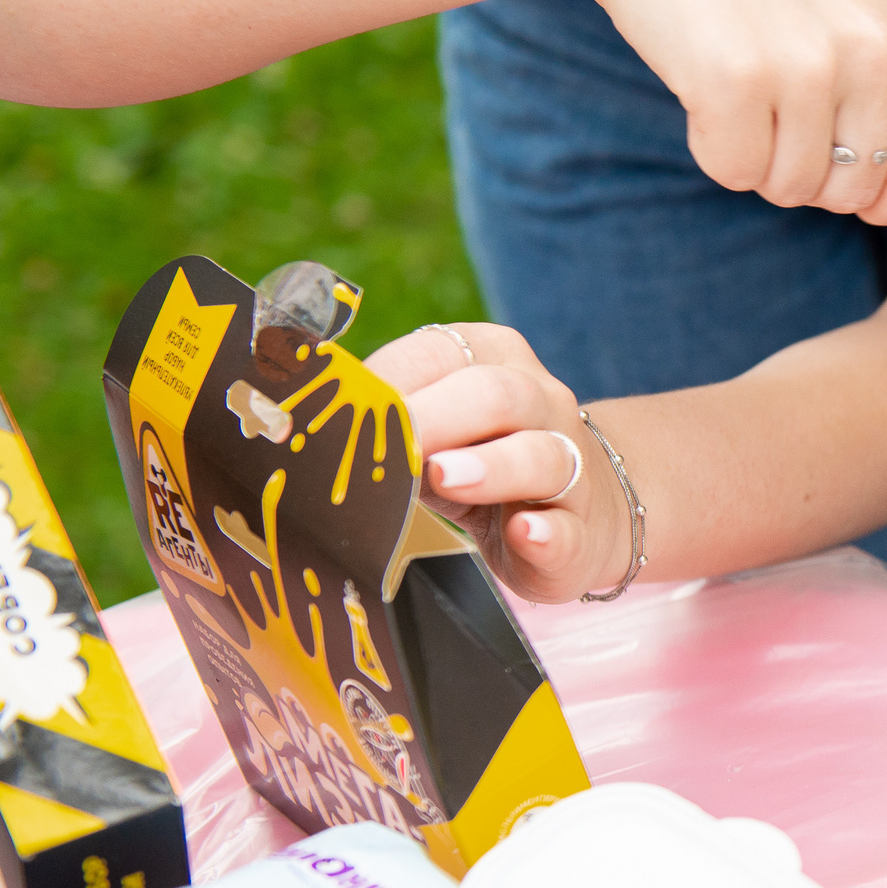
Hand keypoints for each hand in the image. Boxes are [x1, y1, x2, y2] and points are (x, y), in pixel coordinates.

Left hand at [363, 324, 631, 601]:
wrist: (588, 512)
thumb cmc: (484, 462)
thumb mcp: (437, 429)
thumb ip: (388, 420)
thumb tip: (297, 426)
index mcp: (496, 361)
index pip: (440, 352)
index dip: (388, 378)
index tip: (336, 410)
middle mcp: (542, 404)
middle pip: (497, 395)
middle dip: (435, 417)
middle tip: (387, 441)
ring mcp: (572, 468)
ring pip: (541, 457)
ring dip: (492, 466)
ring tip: (445, 477)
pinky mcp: (582, 535)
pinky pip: (569, 531)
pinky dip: (547, 532)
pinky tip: (527, 533)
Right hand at [571, 0, 886, 225]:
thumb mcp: (847, 21)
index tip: (846, 169)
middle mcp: (872, 50)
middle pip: (853, 191)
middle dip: (805, 168)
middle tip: (768, 97)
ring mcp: (807, 63)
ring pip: (789, 188)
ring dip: (753, 155)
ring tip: (735, 80)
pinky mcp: (737, 79)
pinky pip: (733, 172)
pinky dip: (709, 144)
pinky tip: (701, 82)